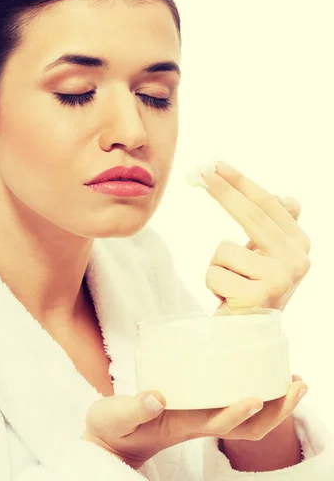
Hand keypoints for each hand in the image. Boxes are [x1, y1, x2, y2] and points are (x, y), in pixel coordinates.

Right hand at [83, 375, 307, 469]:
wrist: (112, 442)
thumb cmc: (113, 430)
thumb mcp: (116, 418)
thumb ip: (133, 408)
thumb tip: (156, 396)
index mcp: (181, 425)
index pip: (218, 423)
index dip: (239, 413)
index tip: (256, 396)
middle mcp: (199, 423)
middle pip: (248, 427)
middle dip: (276, 410)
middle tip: (298, 384)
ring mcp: (201, 417)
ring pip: (248, 420)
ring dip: (275, 404)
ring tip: (294, 381)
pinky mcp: (197, 408)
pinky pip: (234, 404)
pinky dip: (255, 393)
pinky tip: (261, 375)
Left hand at [200, 161, 310, 311]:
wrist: (250, 336)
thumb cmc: (254, 290)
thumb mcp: (268, 256)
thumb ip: (276, 227)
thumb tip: (288, 197)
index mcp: (300, 244)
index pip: (269, 205)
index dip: (242, 183)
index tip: (217, 165)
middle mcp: (297, 259)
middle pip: (252, 216)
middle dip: (223, 192)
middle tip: (202, 173)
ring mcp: (280, 277)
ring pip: (224, 248)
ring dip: (216, 265)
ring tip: (230, 284)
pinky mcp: (259, 295)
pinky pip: (215, 273)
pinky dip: (213, 284)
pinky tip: (228, 299)